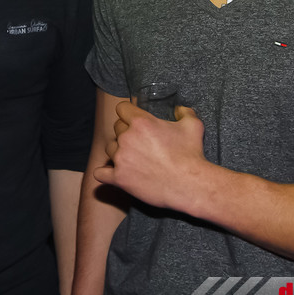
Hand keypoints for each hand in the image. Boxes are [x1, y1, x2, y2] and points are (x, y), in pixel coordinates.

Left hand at [92, 102, 208, 209]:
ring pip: (109, 148)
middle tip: (139, 141)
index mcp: (141, 122)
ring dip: (118, 151)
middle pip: (116, 128)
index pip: (122, 108)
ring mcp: (121, 158)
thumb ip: (184, 112)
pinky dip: (105, 173)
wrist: (189, 185)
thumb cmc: (191, 154)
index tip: (134, 119)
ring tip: (131, 157)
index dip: (128, 112)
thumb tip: (179, 109)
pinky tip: (112, 173)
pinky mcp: (119, 178)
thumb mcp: (193, 125)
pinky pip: (100, 173)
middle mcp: (127, 138)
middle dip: (126, 132)